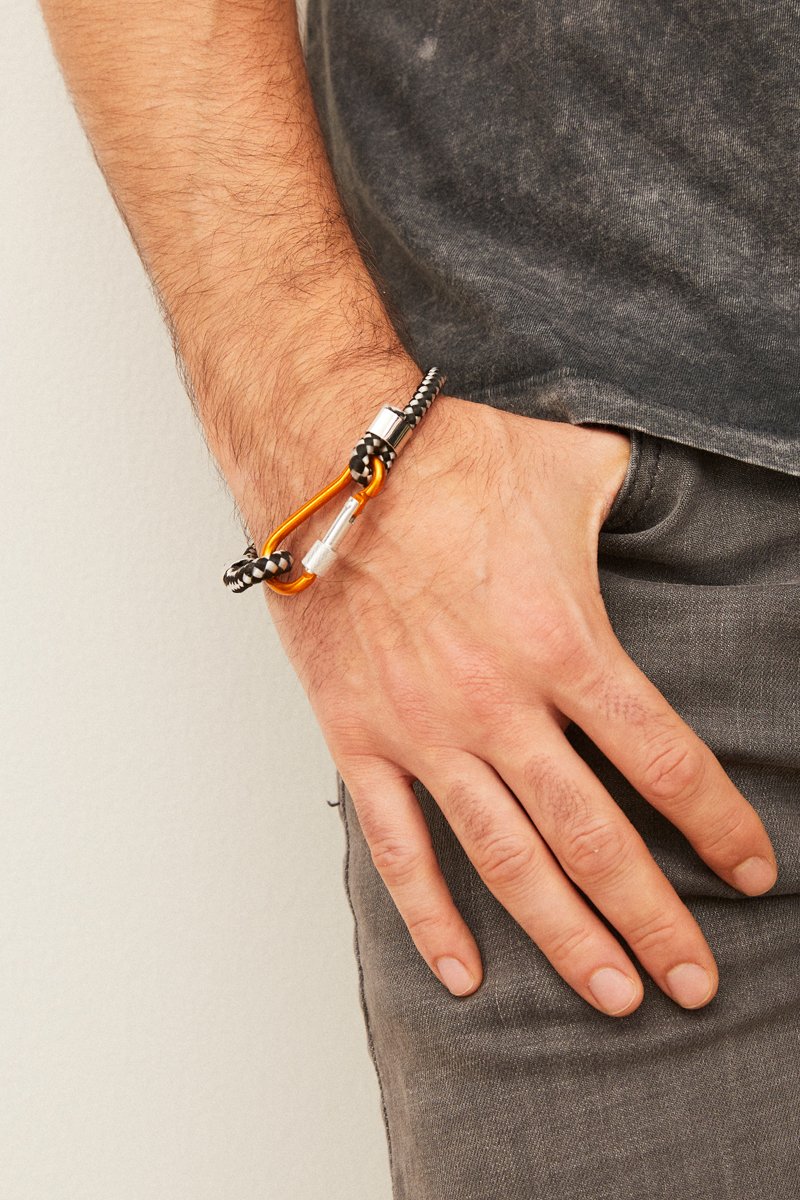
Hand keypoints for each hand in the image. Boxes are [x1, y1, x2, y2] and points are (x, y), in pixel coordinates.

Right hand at [261, 395, 777, 1016]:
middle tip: (694, 984)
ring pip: (507, 861)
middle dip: (654, 919)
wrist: (333, 463)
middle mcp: (501, 705)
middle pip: (595, 837)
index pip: (663, 761)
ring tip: (614, 995)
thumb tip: (677, 497)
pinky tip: (465, 971)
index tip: (751, 874)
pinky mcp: (360, 738)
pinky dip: (430, 916)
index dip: (716, 826)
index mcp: (566, 644)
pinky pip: (398, 847)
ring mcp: (426, 732)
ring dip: (566, 937)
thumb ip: (635, 502)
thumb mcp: (575, 469)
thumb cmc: (454, 460)